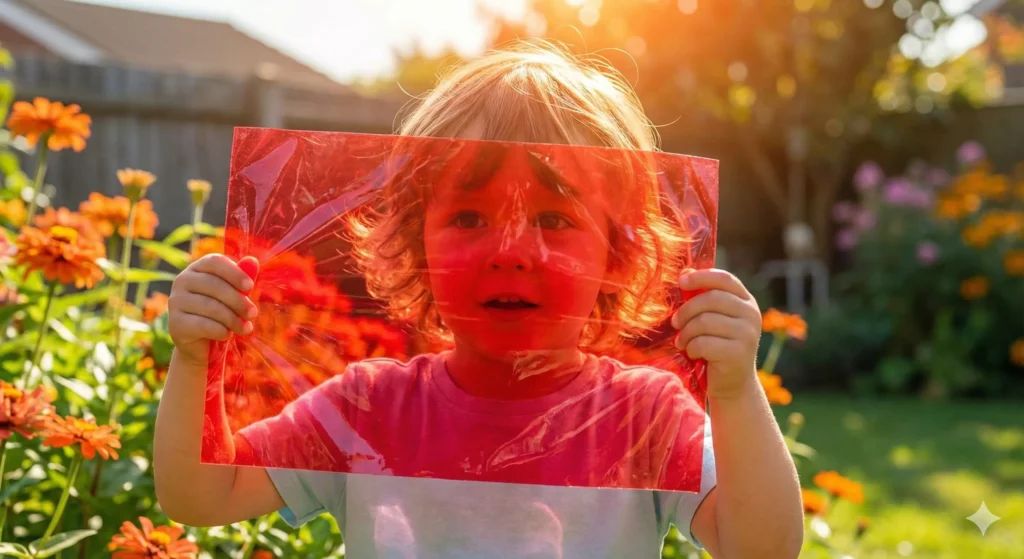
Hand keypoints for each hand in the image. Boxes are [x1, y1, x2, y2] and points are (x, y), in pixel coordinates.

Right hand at [168, 254, 259, 365]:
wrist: (202, 343)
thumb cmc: (221, 313)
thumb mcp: (235, 294)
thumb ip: (243, 278)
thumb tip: (253, 261)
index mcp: (197, 268)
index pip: (215, 262)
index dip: (234, 273)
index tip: (250, 287)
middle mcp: (182, 281)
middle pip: (214, 285)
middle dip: (237, 301)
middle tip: (253, 314)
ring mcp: (176, 302)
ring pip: (210, 306)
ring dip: (233, 319)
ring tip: (246, 328)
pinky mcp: (175, 324)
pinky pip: (203, 325)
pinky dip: (220, 331)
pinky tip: (228, 335)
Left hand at [671, 269, 761, 400]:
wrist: (733, 383)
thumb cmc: (717, 346)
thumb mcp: (714, 320)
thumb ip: (704, 298)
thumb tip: (684, 272)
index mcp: (746, 301)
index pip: (724, 279)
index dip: (701, 276)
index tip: (681, 281)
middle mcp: (751, 314)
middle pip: (711, 299)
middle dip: (686, 310)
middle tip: (675, 322)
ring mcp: (747, 334)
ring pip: (704, 321)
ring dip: (686, 332)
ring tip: (683, 341)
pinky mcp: (738, 354)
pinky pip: (703, 343)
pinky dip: (691, 348)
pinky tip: (693, 353)